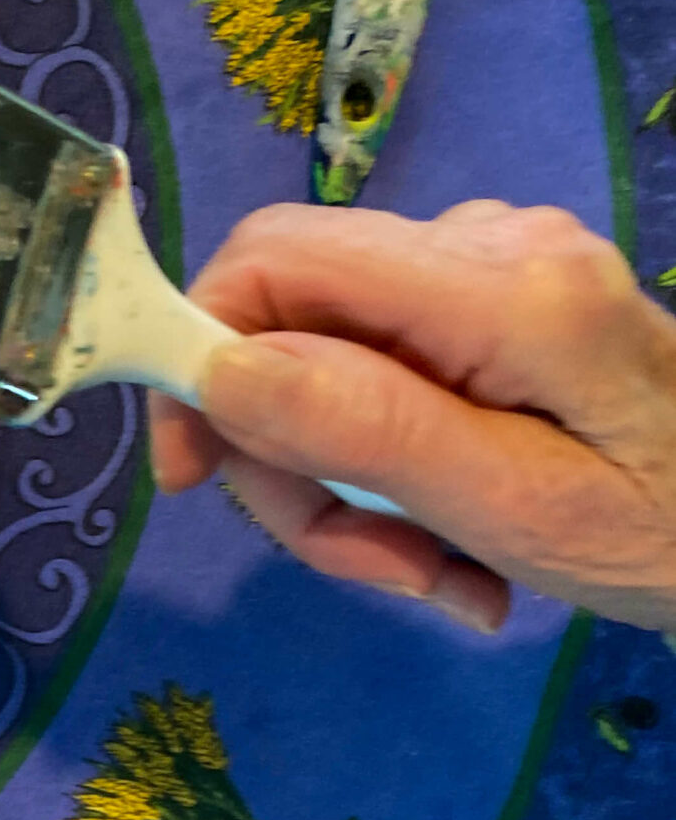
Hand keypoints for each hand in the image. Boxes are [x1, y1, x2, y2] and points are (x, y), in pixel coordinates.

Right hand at [149, 200, 675, 634]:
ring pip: (330, 361)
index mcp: (501, 287)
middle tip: (358, 566)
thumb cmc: (664, 536)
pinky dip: (391, 470)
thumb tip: (221, 368)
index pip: (276, 257)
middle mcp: (492, 245)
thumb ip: (368, 430)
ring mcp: (498, 269)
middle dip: (289, 456)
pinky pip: (385, 375)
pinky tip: (453, 540)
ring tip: (433, 574)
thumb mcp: (513, 509)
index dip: (199, 352)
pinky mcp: (501, 305)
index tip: (192, 475)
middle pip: (293, 318)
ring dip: (347, 487)